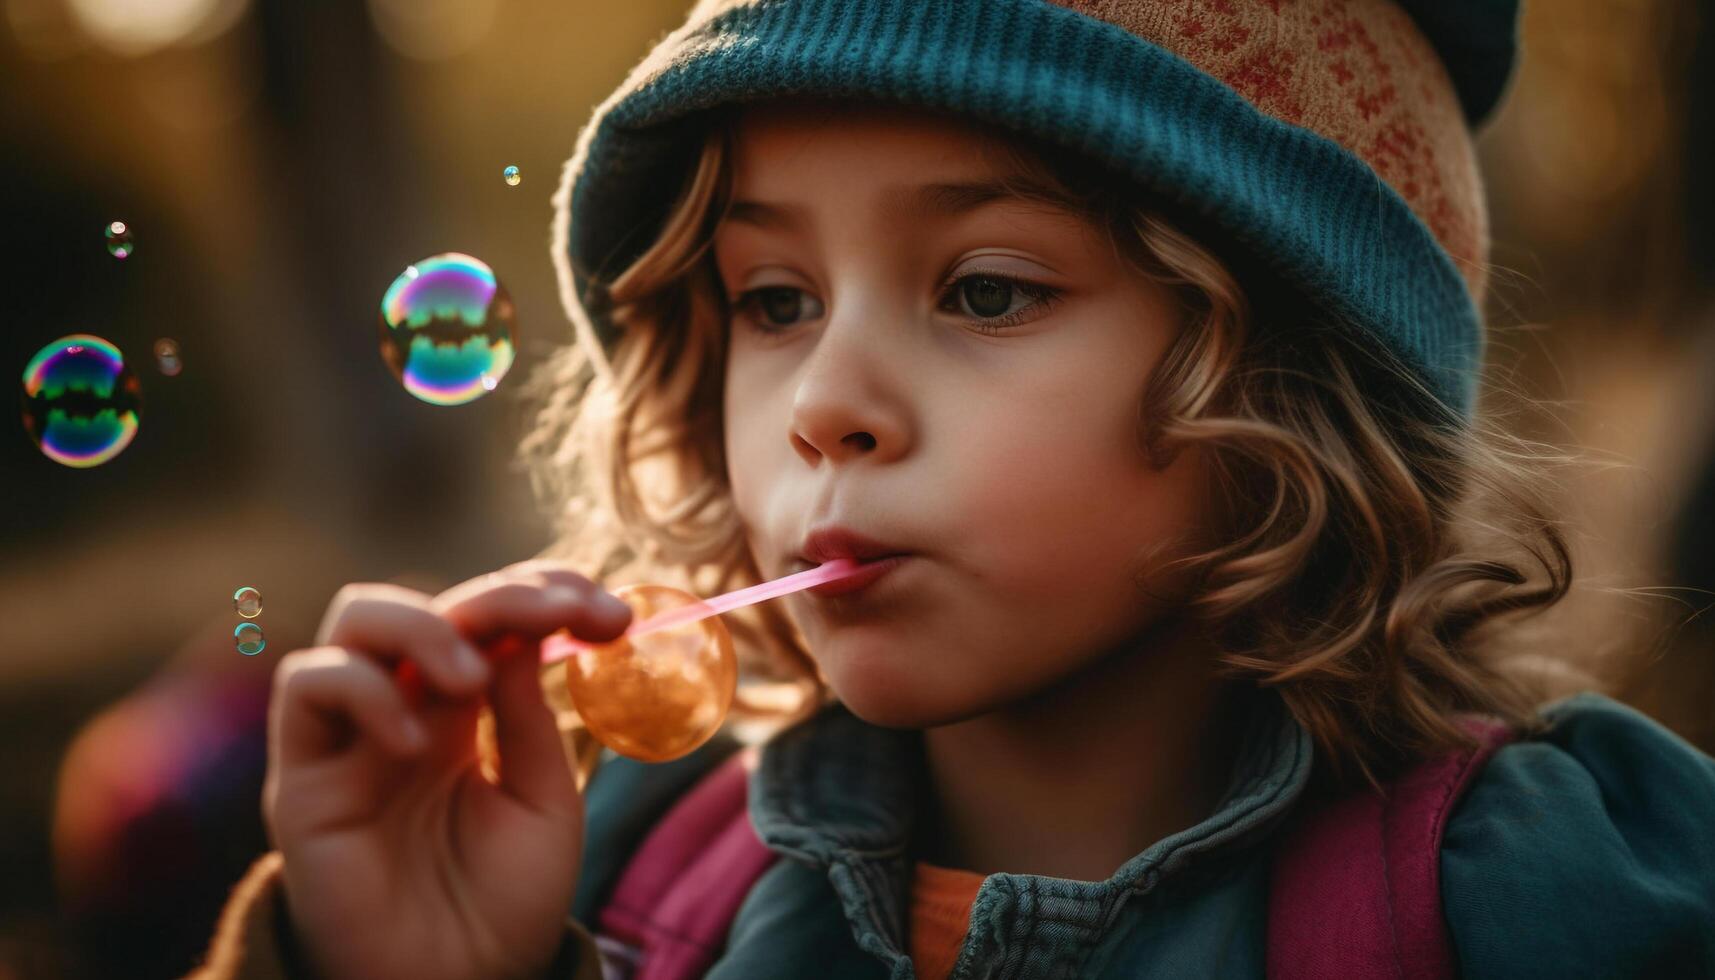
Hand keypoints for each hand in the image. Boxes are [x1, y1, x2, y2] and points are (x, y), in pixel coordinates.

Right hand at [262, 561, 631, 979]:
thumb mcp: (542, 799)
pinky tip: (415, 741)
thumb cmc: (503, 904)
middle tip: (560, 615)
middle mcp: (405, 708)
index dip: (548, 593)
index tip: (613, 615)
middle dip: (503, 592)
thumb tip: (529, 633)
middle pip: (434, 601)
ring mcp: (352, 735)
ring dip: (427, 624)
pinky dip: (363, 689)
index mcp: (465, 711)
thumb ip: (527, 717)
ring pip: (359, 617)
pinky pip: (308, 685)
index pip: (494, 616)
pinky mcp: (302, 776)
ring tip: (475, 677)